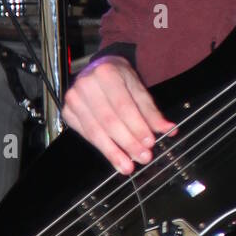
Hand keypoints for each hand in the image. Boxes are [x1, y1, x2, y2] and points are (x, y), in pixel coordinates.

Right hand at [62, 56, 177, 175]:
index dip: (137, 126)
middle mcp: (86, 85)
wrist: (98, 68)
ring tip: (128, 166)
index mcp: (106, 73)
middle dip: (128, 142)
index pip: (124, 106)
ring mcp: (74, 99)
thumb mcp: (138, 88)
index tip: (149, 142)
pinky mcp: (68, 113)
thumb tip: (168, 129)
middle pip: (109, 121)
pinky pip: (86, 135)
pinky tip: (115, 159)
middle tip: (143, 157)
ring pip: (95, 131)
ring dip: (113, 152)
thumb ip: (151, 111)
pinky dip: (102, 148)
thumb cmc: (119, 78)